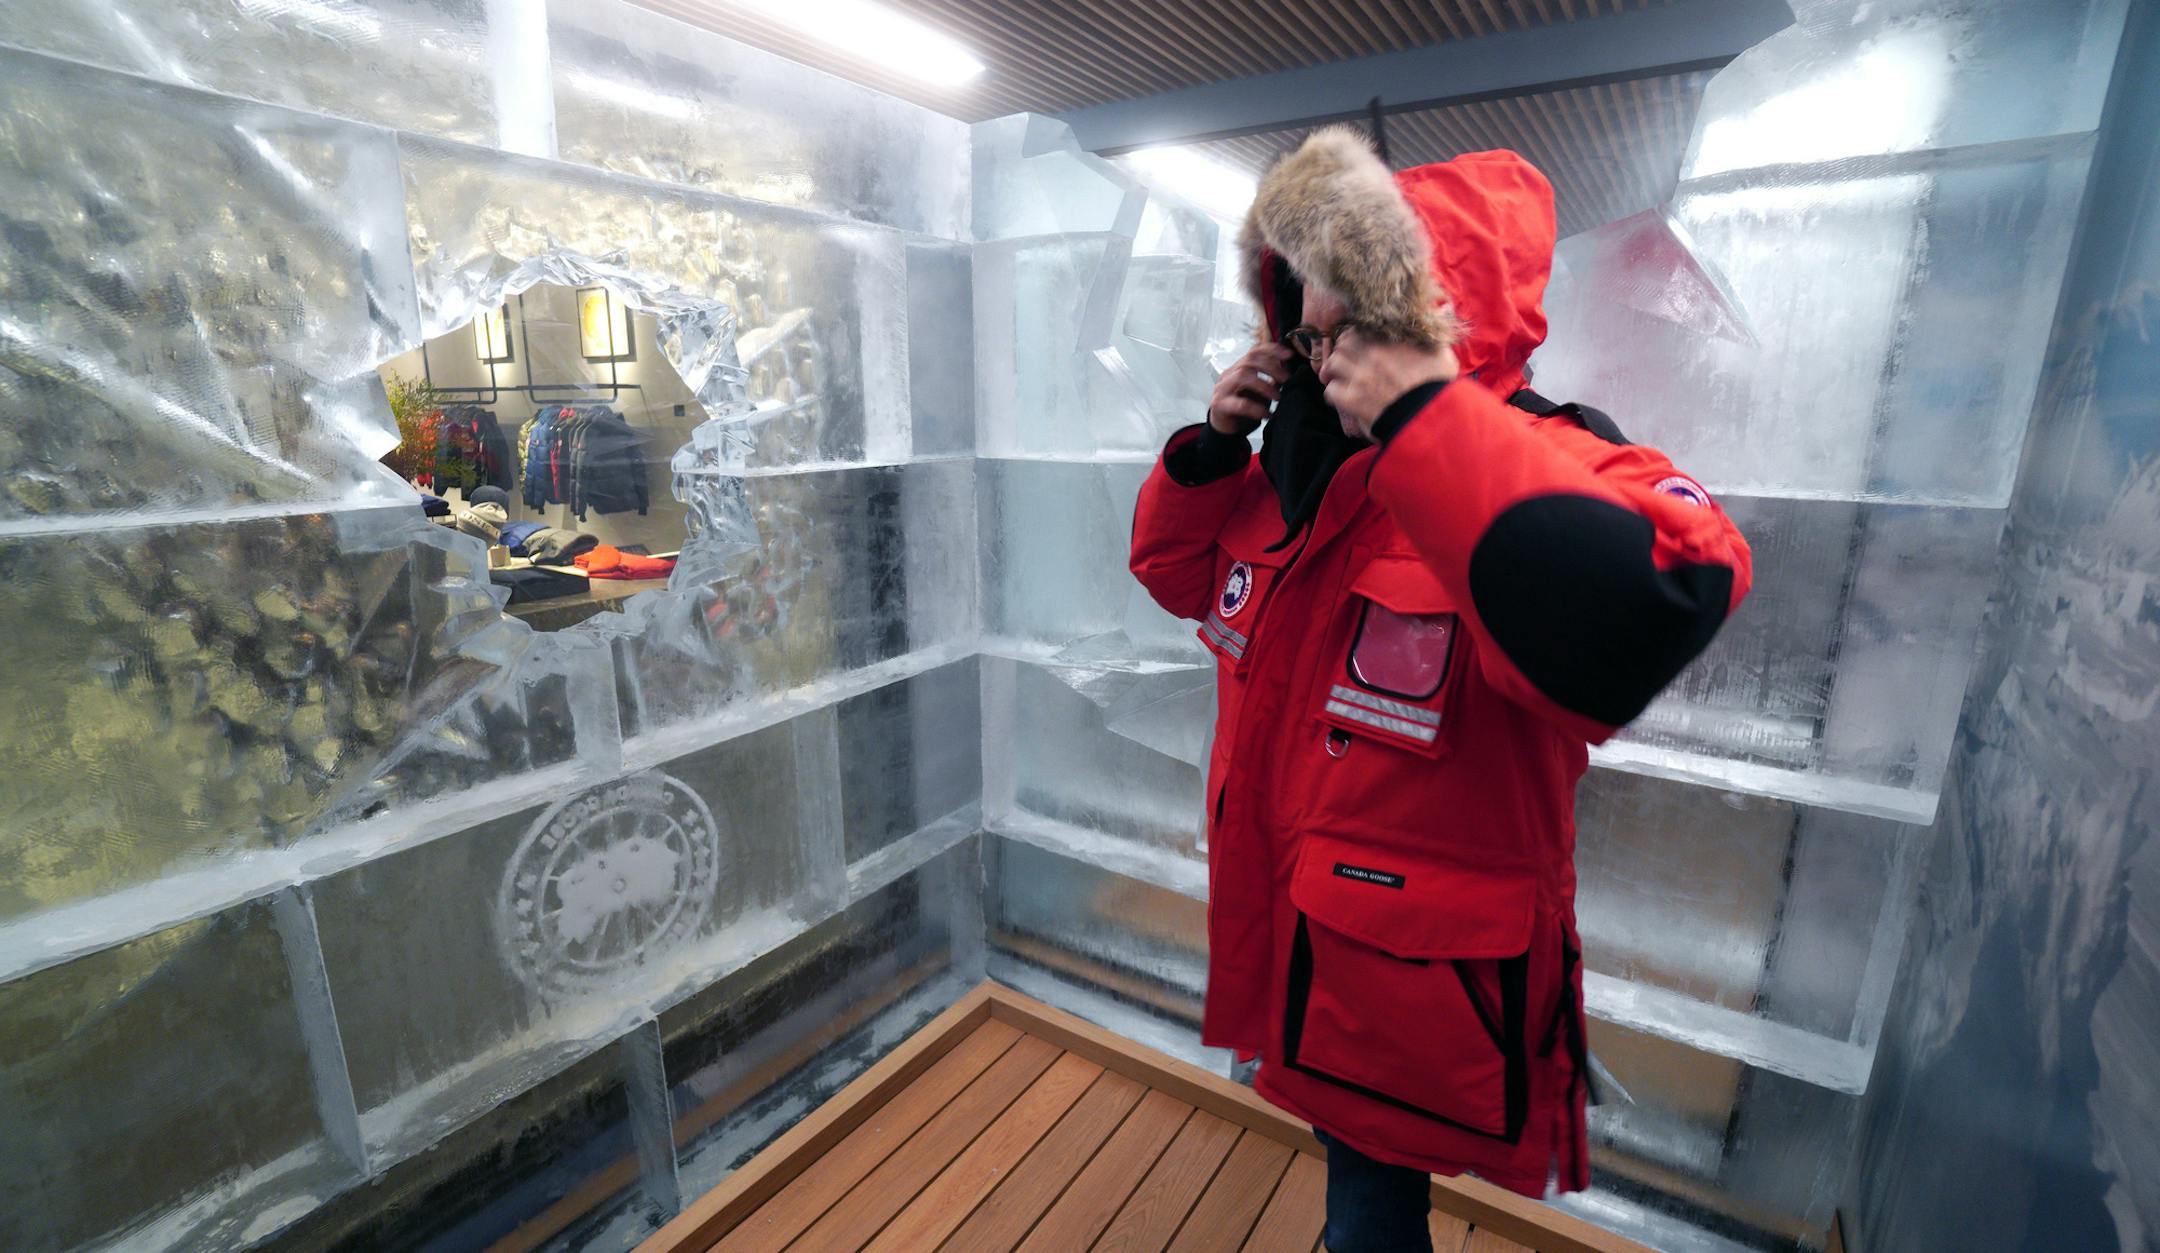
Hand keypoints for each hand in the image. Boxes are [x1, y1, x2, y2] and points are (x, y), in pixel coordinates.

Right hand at [1208, 342, 1294, 434]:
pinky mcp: (1219, 405)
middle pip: (1249, 360)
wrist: (1224, 428)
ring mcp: (1222, 388)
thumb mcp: (1259, 392)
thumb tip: (1287, 373)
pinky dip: (1256, 408)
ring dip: (1264, 385)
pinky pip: (1239, 403)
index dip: (1271, 349)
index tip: (1289, 354)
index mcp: (1238, 368)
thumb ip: (1271, 381)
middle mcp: (1229, 374)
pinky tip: (1266, 414)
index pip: (1254, 351)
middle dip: (1271, 367)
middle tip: (1286, 379)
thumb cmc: (1241, 409)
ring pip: (1242, 376)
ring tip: (1277, 397)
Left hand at [1319, 330, 1459, 439]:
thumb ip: (1437, 330)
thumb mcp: (1443, 353)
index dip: (1357, 335)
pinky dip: (1334, 393)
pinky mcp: (1353, 399)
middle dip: (1343, 350)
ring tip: (1338, 377)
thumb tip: (1443, 309)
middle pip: (1343, 341)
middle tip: (1346, 360)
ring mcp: (1360, 376)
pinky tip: (1342, 398)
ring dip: (1334, 370)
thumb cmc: (1438, 387)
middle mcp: (1372, 353)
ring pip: (1334, 363)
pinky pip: (1331, 391)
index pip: (1362, 327)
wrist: (1431, 417)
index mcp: (1391, 340)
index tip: (1359, 343)